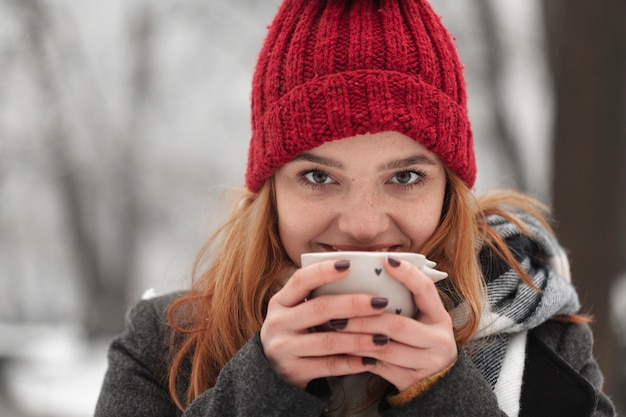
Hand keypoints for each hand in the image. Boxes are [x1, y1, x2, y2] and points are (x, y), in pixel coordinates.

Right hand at [260, 259, 389, 388]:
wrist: (273, 372)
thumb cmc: (297, 332)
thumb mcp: (297, 311)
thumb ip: (319, 297)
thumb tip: (360, 278)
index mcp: (280, 301)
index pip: (301, 280)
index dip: (324, 271)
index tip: (349, 264)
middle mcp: (278, 322)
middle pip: (319, 309)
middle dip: (353, 304)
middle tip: (381, 303)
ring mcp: (283, 348)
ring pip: (328, 341)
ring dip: (359, 338)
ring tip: (383, 337)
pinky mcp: (293, 371)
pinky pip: (328, 366)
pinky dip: (352, 363)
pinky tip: (370, 359)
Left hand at [338, 257, 457, 391]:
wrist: (437, 386)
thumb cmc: (420, 344)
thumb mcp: (422, 322)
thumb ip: (405, 303)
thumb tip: (374, 272)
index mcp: (440, 318)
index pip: (425, 290)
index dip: (407, 274)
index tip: (386, 260)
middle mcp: (439, 340)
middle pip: (397, 325)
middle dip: (363, 318)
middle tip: (338, 312)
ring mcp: (427, 363)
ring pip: (384, 349)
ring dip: (355, 338)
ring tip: (335, 328)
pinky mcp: (412, 382)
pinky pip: (379, 368)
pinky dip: (358, 358)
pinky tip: (342, 349)